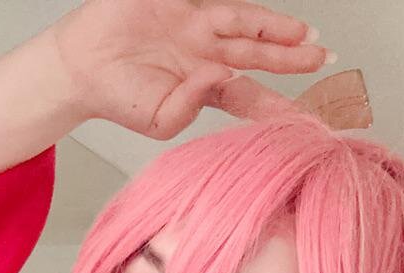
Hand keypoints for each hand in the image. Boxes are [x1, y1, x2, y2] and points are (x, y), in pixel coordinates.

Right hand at [52, 0, 332, 139]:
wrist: (80, 67)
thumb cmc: (119, 98)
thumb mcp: (160, 121)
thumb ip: (192, 106)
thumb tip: (220, 75)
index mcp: (208, 85)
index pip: (250, 95)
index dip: (277, 104)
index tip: (306, 117)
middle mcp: (208, 51)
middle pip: (258, 53)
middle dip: (291, 57)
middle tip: (323, 57)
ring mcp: (194, 22)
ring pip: (243, 21)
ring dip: (275, 27)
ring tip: (306, 33)